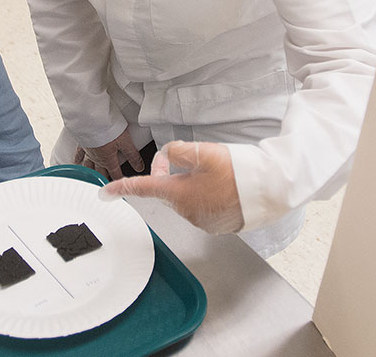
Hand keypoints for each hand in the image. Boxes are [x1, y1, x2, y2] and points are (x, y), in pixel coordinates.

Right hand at [74, 132, 144, 180]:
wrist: (91, 119)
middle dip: (103, 179)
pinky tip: (76, 162)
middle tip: (105, 186)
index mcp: (108, 159)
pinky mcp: (81, 143)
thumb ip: (132, 155)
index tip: (120, 185)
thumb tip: (139, 166)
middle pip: (100, 172)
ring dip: (89, 174)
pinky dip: (77, 160)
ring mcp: (88, 152)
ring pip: (88, 166)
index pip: (115, 173)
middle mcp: (97, 158)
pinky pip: (78, 155)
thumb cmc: (107, 128)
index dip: (119, 180)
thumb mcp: (125, 142)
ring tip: (90, 180)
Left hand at [100, 141, 244, 234]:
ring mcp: (202, 220)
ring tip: (213, 172)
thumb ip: (177, 151)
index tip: (105, 193)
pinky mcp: (216, 224)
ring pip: (185, 198)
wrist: (269, 190)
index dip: (121, 188)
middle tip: (184, 158)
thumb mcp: (203, 152)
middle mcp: (186, 211)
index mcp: (178, 194)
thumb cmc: (238, 171)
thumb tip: (168, 156)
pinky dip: (205, 195)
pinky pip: (202, 207)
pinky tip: (221, 186)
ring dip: (190, 184)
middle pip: (167, 190)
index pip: (143, 188)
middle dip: (169, 174)